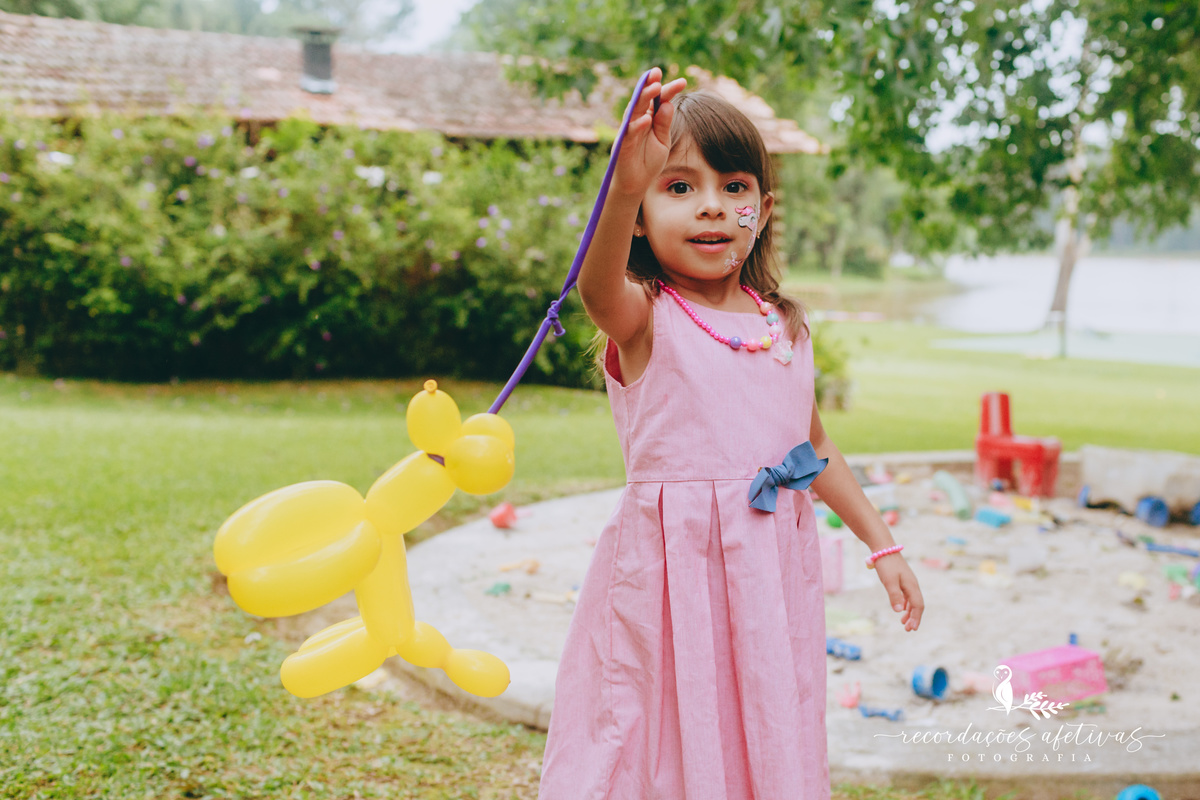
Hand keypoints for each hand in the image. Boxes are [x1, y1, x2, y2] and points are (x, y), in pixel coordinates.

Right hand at [612, 67, 687, 199]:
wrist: (636, 183)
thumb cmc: (648, 161)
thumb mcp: (663, 141)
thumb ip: (664, 124)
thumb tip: (668, 104)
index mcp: (648, 117)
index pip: (658, 100)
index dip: (668, 90)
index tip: (683, 82)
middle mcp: (637, 120)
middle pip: (643, 99)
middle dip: (650, 85)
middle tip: (658, 73)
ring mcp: (628, 131)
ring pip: (633, 110)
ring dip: (643, 98)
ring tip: (654, 88)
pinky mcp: (622, 145)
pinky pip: (629, 133)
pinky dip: (637, 125)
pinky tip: (646, 119)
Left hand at [873, 554, 923, 631]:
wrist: (884, 549)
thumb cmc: (886, 565)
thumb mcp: (889, 581)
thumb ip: (894, 596)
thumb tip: (899, 611)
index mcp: (912, 586)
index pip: (918, 606)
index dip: (916, 618)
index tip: (912, 628)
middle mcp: (913, 585)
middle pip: (917, 605)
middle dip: (914, 618)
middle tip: (908, 629)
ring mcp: (908, 582)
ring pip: (912, 601)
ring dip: (910, 612)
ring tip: (903, 622)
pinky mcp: (903, 580)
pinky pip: (908, 596)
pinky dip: (906, 605)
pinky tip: (901, 609)